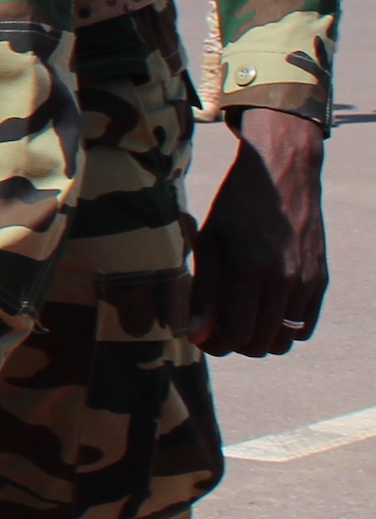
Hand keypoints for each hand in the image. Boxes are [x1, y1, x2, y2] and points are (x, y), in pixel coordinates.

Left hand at [192, 108, 327, 355]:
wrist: (282, 174)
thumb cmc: (235, 205)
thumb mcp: (208, 241)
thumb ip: (204, 291)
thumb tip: (197, 335)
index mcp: (252, 270)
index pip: (237, 333)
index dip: (215, 344)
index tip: (200, 338)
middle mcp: (286, 281)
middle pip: (262, 344)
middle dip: (234, 344)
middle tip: (215, 329)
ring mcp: (308, 282)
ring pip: (286, 340)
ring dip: (260, 338)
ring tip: (238, 318)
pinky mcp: (321, 280)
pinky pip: (305, 326)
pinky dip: (283, 328)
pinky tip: (262, 310)